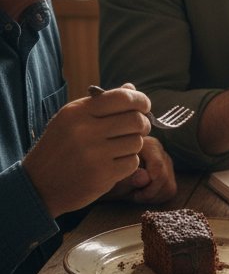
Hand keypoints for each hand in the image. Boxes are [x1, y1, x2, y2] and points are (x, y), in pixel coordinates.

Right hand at [22, 86, 151, 217]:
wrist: (39, 185)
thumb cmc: (60, 148)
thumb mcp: (72, 120)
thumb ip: (101, 104)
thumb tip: (131, 88)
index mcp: (77, 112)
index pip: (122, 98)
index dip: (141, 100)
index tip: (144, 106)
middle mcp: (85, 131)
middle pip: (136, 120)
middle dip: (143, 123)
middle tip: (138, 128)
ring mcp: (94, 154)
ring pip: (137, 142)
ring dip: (133, 144)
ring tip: (118, 148)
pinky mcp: (102, 174)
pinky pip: (132, 162)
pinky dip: (128, 162)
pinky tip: (113, 163)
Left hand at [105, 136, 176, 204]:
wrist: (105, 177)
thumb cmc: (107, 176)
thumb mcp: (113, 179)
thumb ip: (129, 178)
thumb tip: (146, 178)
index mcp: (148, 145)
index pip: (158, 166)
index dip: (149, 185)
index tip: (134, 194)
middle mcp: (160, 151)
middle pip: (164, 178)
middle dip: (148, 192)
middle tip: (132, 194)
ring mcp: (166, 163)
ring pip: (169, 186)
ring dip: (152, 196)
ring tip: (135, 193)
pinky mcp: (169, 175)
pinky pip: (169, 191)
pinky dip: (156, 198)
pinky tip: (142, 194)